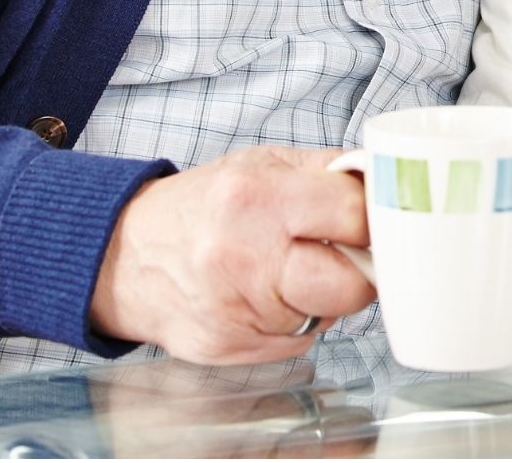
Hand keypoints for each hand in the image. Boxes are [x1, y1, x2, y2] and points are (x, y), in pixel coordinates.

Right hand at [88, 146, 375, 366]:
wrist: (124, 255)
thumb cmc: (202, 206)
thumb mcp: (262, 164)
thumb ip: (329, 172)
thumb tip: (387, 184)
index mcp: (258, 197)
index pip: (357, 217)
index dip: (375, 220)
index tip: (374, 222)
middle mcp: (245, 256)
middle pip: (352, 285)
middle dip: (359, 271)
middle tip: (343, 254)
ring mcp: (236, 309)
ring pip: (326, 316)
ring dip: (322, 297)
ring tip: (286, 269)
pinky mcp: (229, 347)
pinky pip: (296, 342)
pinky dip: (291, 321)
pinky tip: (262, 296)